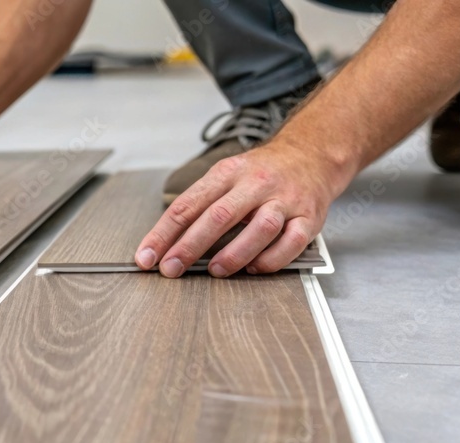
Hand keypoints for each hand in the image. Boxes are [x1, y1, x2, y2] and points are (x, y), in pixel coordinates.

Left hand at [135, 140, 351, 276]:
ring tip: (216, 270)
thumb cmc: (262, 172)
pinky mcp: (308, 217)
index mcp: (228, 173)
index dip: (163, 233)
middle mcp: (255, 184)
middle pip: (218, 215)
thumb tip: (166, 242)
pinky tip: (254, 268)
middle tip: (170, 269)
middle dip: (189, 246)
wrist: (312, 154)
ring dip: (234, 253)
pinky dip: (271, 259)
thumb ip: (201, 205)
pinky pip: (291, 242)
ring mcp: (284, 200)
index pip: (187, 204)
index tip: (147, 256)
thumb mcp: (226, 176)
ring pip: (260, 228)